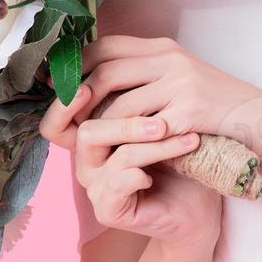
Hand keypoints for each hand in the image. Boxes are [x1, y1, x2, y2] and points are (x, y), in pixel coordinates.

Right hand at [39, 74, 222, 252]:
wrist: (201, 205)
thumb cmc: (180, 157)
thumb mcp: (160, 116)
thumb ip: (138, 91)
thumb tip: (128, 52)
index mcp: (93, 135)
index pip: (61, 116)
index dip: (70, 98)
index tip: (97, 80)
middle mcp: (88, 160)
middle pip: (85, 131)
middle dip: (124, 120)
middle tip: (160, 116)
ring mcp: (97, 185)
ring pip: (110, 154)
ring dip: (148, 143)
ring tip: (181, 136)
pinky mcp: (109, 209)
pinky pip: (119, 183)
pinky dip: (146, 170)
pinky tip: (172, 163)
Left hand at [77, 35, 261, 164]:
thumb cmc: (215, 107)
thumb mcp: (179, 80)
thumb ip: (144, 76)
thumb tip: (92, 86)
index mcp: (163, 47)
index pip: (105, 46)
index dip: (77, 66)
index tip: (60, 88)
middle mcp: (169, 57)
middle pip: (104, 72)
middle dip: (77, 100)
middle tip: (65, 123)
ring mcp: (180, 82)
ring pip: (119, 106)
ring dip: (101, 130)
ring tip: (91, 146)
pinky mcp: (189, 111)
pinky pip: (143, 131)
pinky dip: (127, 147)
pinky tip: (120, 158)